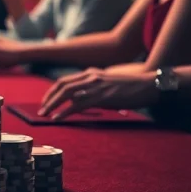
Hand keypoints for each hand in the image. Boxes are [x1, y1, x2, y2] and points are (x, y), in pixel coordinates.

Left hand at [39, 67, 159, 119]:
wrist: (148, 85)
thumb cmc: (131, 88)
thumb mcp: (108, 83)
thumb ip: (94, 88)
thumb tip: (82, 100)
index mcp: (91, 73)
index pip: (65, 80)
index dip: (53, 91)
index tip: (47, 101)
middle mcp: (90, 77)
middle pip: (61, 86)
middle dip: (48, 98)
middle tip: (42, 109)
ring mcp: (95, 86)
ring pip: (66, 94)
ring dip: (52, 104)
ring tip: (44, 114)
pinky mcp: (101, 97)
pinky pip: (77, 105)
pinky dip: (65, 111)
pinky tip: (57, 118)